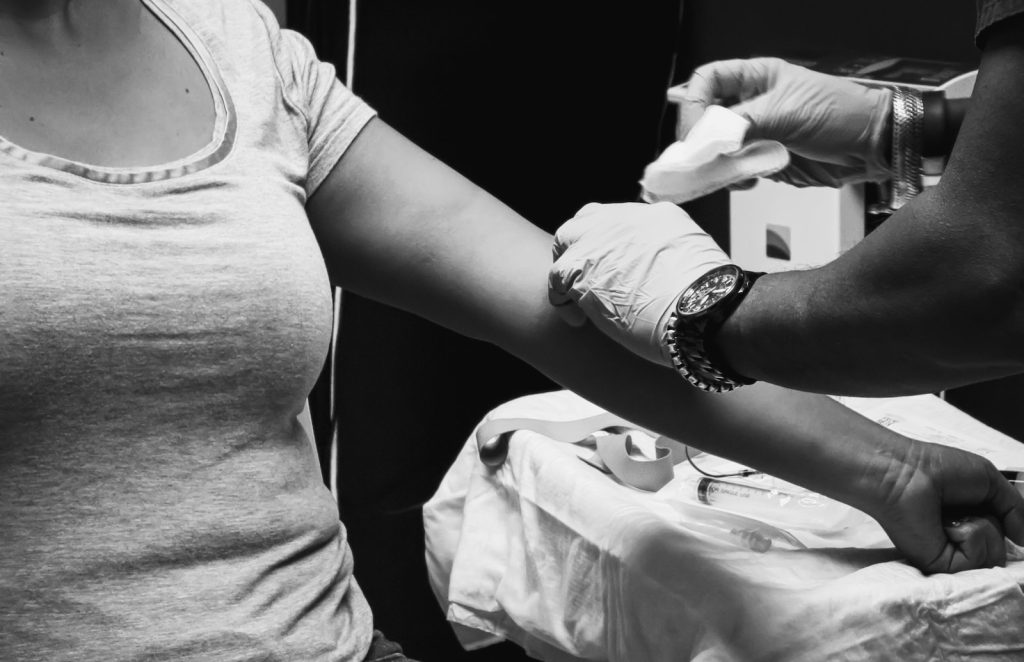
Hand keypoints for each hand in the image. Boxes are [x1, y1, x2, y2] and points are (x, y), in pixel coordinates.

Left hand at [549, 202, 729, 365]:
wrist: (703, 310)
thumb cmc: (710, 301)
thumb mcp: (698, 262)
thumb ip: (674, 257)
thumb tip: (667, 275)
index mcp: (658, 217)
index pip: (621, 221)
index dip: (612, 244)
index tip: (616, 267)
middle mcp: (626, 219)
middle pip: (588, 219)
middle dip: (583, 245)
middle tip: (586, 276)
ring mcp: (601, 239)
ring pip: (566, 240)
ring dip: (568, 268)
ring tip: (576, 298)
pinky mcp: (581, 266)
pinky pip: (556, 277)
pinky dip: (562, 300)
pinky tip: (577, 320)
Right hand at [678, 57, 891, 187]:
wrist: (873, 146)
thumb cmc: (842, 113)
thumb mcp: (788, 111)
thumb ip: (744, 123)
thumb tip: (709, 138)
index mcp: (756, 78)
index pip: (707, 82)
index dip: (694, 104)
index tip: (695, 131)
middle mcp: (751, 105)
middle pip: (706, 119)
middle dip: (701, 140)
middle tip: (701, 157)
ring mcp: (757, 134)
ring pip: (716, 149)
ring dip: (715, 164)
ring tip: (726, 171)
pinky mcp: (764, 160)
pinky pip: (734, 171)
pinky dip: (732, 179)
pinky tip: (746, 179)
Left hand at [855, 437, 1023, 572]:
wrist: (905, 471)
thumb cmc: (937, 468)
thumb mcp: (990, 480)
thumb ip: (1015, 509)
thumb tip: (1022, 539)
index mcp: (969, 519)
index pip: (1003, 538)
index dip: (1008, 529)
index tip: (1007, 523)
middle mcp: (959, 539)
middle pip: (1002, 550)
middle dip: (996, 525)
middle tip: (968, 507)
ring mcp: (949, 553)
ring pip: (994, 558)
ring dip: (984, 529)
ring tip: (954, 514)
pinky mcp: (939, 564)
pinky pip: (977, 562)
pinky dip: (972, 537)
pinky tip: (948, 525)